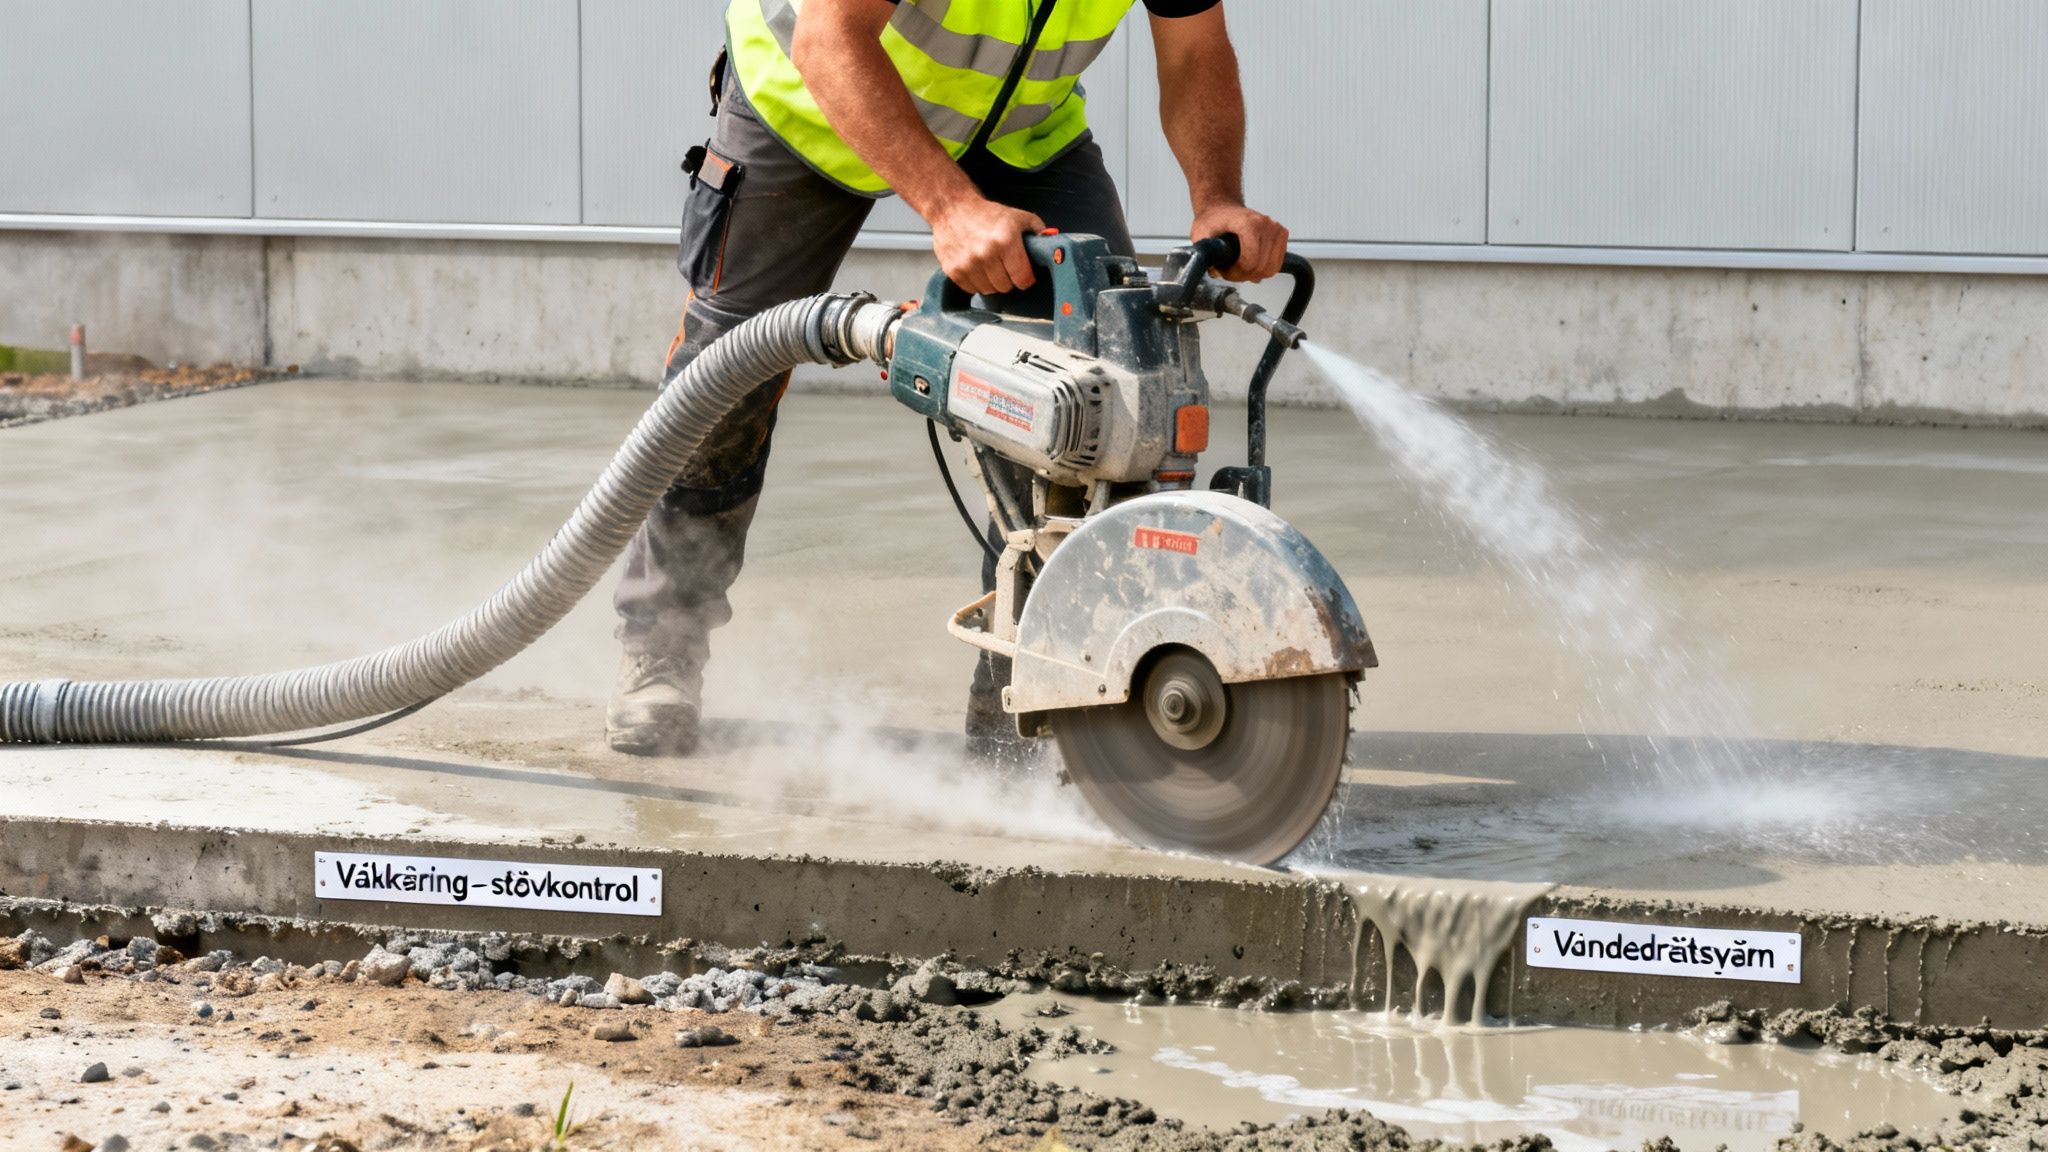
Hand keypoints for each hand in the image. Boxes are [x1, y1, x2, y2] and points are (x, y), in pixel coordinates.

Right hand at [931, 196, 1045, 296]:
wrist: (952, 207)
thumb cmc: (986, 213)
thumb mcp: (1018, 217)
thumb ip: (1039, 231)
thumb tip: (1052, 246)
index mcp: (1005, 240)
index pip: (1023, 278)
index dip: (1026, 278)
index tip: (1024, 275)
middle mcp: (986, 254)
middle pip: (1006, 287)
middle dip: (1009, 279)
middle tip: (1005, 266)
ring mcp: (968, 264)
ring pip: (989, 290)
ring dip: (992, 282)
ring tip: (990, 266)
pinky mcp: (953, 270)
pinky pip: (972, 289)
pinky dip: (976, 282)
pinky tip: (976, 267)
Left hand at [1191, 202, 1288, 281]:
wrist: (1222, 208)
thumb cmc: (1213, 220)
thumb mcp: (1201, 234)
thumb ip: (1205, 253)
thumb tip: (1214, 272)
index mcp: (1249, 223)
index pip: (1251, 261)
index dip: (1235, 273)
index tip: (1223, 270)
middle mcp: (1267, 224)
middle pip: (1261, 267)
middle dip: (1243, 275)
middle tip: (1229, 271)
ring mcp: (1276, 229)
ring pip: (1270, 269)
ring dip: (1253, 274)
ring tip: (1238, 267)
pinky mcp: (1281, 235)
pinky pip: (1276, 264)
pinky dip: (1262, 269)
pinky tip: (1248, 263)